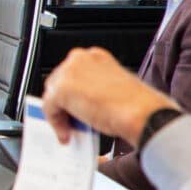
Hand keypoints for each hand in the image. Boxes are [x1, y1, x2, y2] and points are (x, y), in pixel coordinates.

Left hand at [40, 47, 175, 143]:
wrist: (141, 112)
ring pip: (52, 96)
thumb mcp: (112, 89)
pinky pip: (49, 109)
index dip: (71, 93)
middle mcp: (80, 59)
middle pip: (58, 82)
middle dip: (62, 103)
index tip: (72, 106)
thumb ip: (94, 90)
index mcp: (95, 56)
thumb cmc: (136, 103)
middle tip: (69, 121)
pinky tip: (66, 133)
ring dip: (59, 114)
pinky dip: (56, 123)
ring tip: (69, 129)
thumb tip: (81, 102)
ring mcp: (69, 72)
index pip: (72, 73)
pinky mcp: (61, 89)